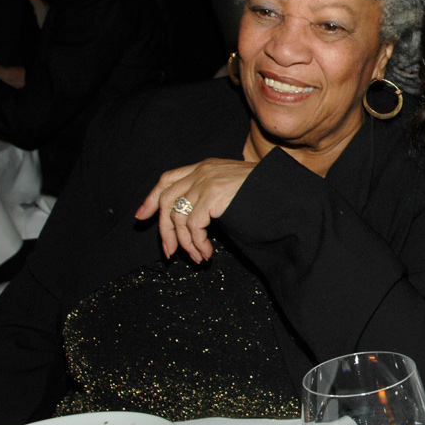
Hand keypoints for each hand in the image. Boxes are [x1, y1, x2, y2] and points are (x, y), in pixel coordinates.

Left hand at [135, 158, 256, 261]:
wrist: (283, 190)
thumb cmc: (262, 193)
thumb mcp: (229, 187)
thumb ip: (208, 193)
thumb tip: (189, 220)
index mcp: (204, 166)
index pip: (167, 179)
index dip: (151, 198)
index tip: (142, 217)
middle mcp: (202, 171)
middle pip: (167, 200)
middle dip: (165, 230)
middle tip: (169, 253)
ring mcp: (206, 182)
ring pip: (178, 216)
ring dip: (184, 243)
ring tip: (197, 257)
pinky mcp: (212, 195)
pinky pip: (193, 225)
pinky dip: (196, 243)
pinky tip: (207, 252)